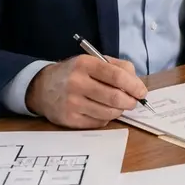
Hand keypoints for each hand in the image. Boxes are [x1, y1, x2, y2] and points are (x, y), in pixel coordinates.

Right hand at [24, 55, 147, 128]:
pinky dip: (106, 118)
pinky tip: (101, 111)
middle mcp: (77, 83)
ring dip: (119, 111)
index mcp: (85, 64)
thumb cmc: (74, 73)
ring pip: (108, 113)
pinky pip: (98, 123)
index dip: (134, 86)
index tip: (142, 92)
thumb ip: (118, 67)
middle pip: (114, 97)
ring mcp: (72, 103)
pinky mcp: (69, 119)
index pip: (116, 76)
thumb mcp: (93, 62)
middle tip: (133, 102)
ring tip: (117, 106)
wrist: (42, 88)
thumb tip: (137, 84)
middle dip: (130, 102)